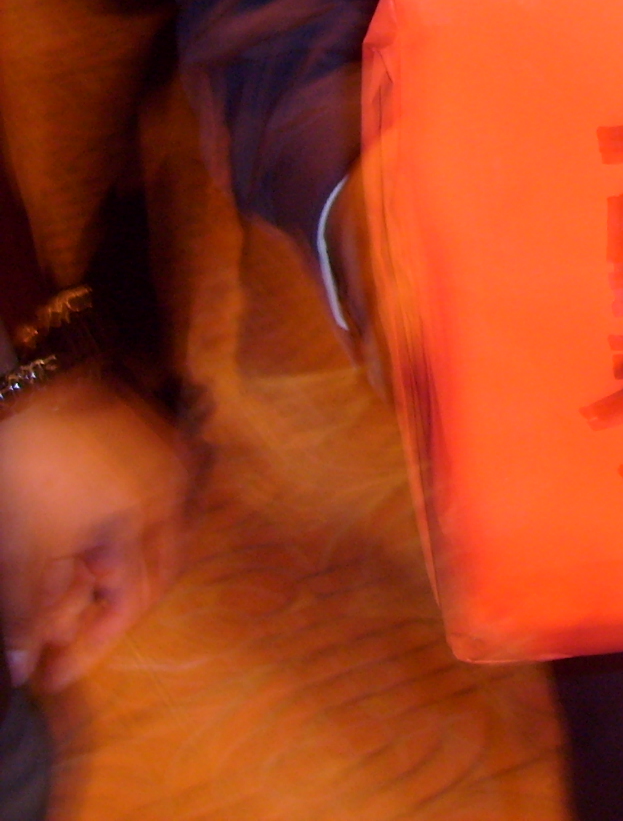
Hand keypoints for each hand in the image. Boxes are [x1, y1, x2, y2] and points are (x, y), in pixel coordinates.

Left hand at [0, 372, 189, 689]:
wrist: (40, 369)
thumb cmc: (35, 456)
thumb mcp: (23, 542)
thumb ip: (29, 609)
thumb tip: (23, 668)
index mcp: (153, 518)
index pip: (132, 600)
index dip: (91, 644)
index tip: (51, 677)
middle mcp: (174, 492)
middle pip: (149, 571)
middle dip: (104, 609)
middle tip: (61, 639)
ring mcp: (165, 461)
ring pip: (148, 536)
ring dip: (110, 571)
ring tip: (65, 593)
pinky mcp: (146, 439)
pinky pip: (144, 502)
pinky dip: (115, 532)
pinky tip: (86, 540)